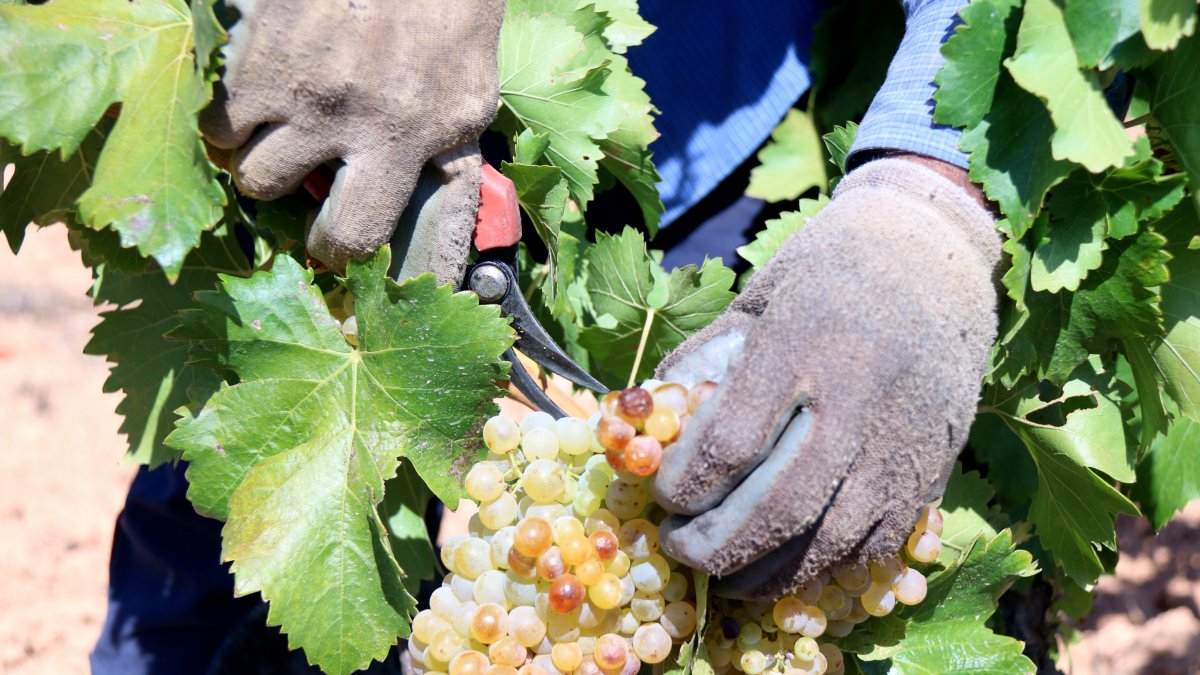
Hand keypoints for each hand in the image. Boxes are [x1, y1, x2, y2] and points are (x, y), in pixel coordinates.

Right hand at [199, 0, 504, 280]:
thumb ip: (442, 159)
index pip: (353, 232)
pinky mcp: (258, 43)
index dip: (334, 249)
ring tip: (268, 127)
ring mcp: (293, 77)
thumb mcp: (469, 103)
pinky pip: (212, 104)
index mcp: (403, 139)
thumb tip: (430, 223)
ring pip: (231, 147)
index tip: (328, 244)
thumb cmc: (451, 23)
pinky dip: (223, 107)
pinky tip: (250, 93)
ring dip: (243, 145)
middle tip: (288, 168)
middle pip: (268, 187)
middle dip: (274, 185)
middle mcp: (341, 115)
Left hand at [651, 157, 1000, 598]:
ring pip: (831, 540)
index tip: (659, 493)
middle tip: (679, 548)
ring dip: (767, 573)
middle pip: (780, 506)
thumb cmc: (826, 276)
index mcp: (804, 341)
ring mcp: (903, 440)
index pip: (732, 441)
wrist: (935, 257)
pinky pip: (876, 545)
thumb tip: (647, 434)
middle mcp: (860, 396)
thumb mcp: (754, 300)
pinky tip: (784, 566)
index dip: (685, 483)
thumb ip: (702, 365)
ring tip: (724, 575)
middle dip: (717, 545)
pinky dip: (824, 570)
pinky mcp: (933, 468)